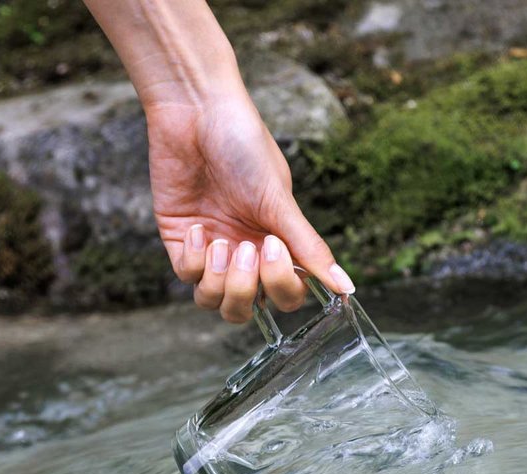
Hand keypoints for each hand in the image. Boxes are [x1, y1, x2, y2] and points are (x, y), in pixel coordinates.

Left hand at [145, 97, 353, 323]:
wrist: (196, 112)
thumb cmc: (244, 146)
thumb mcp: (280, 200)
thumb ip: (309, 248)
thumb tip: (346, 287)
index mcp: (277, 242)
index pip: (285, 294)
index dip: (280, 285)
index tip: (273, 246)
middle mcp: (245, 250)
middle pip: (247, 308)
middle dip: (245, 291)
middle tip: (246, 251)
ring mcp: (211, 248)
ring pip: (212, 300)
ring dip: (218, 281)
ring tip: (219, 242)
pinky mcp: (180, 239)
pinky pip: (185, 275)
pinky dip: (193, 258)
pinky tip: (198, 227)